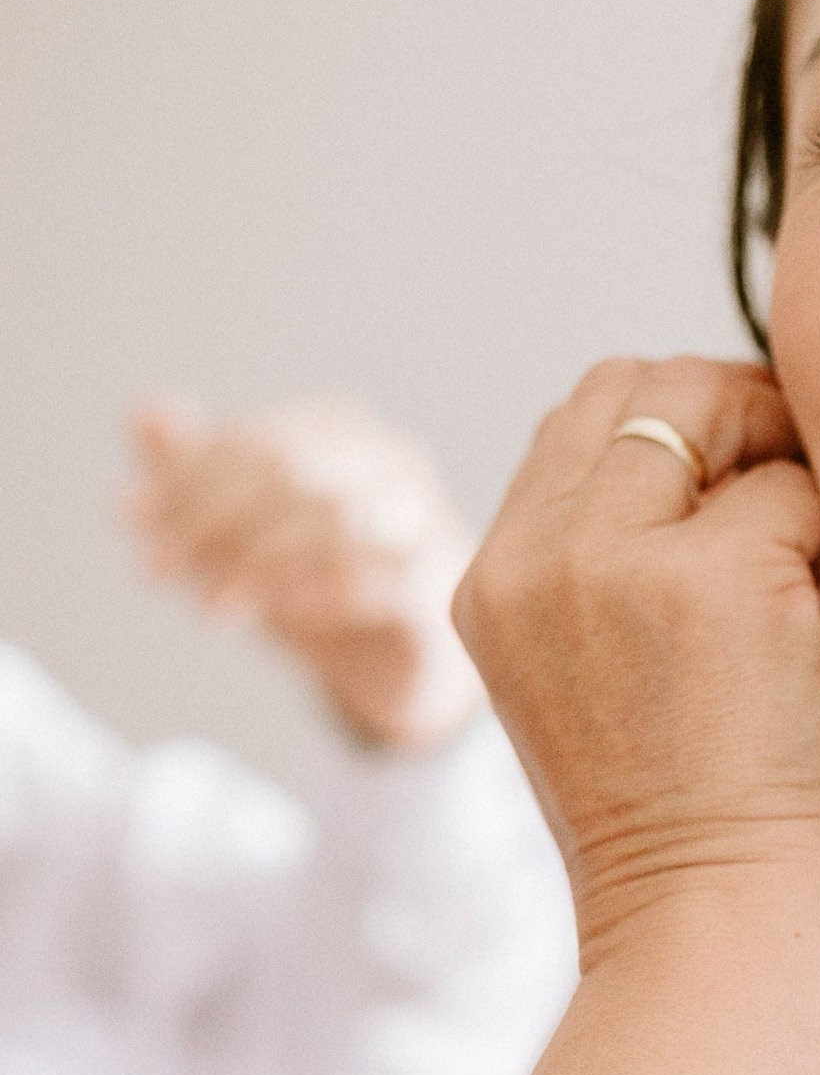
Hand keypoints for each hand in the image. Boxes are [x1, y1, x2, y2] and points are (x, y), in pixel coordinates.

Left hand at [124, 395, 484, 752]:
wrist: (401, 659)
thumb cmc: (320, 579)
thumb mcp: (246, 530)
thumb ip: (198, 473)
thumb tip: (143, 415)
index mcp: (342, 433)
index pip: (252, 440)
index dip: (184, 478)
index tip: (128, 520)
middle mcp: (390, 464)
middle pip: (287, 472)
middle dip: (208, 521)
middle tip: (155, 569)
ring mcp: (422, 522)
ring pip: (329, 522)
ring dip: (254, 564)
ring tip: (208, 608)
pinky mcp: (435, 588)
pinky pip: (381, 580)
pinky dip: (325, 593)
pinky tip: (282, 614)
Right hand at [454, 357, 819, 962]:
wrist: (709, 927)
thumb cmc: (692, 827)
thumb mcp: (604, 680)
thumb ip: (626, 565)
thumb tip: (737, 445)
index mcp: (494, 583)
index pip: (578, 423)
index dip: (676, 429)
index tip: (748, 483)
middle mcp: (533, 558)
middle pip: (633, 386)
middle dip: (730, 411)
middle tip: (803, 489)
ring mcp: (611, 559)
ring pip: (711, 408)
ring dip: (782, 459)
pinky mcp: (711, 575)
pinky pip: (797, 488)